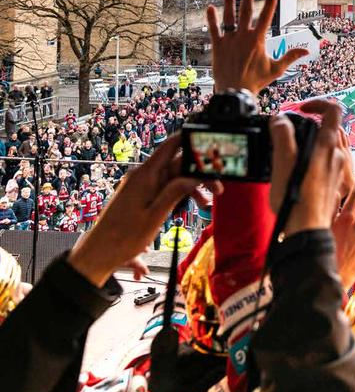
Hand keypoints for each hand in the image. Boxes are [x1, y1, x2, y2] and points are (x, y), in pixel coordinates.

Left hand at [68, 136, 210, 286]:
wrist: (100, 251)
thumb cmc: (123, 237)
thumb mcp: (154, 216)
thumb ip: (174, 193)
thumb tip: (193, 177)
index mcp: (145, 176)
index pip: (171, 146)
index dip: (190, 140)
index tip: (210, 142)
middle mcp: (144, 176)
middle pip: (178, 165)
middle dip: (200, 173)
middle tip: (218, 188)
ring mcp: (143, 185)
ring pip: (175, 178)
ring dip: (193, 187)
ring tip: (207, 203)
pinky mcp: (143, 195)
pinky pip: (167, 188)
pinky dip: (181, 194)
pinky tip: (192, 205)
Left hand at [205, 0, 308, 93]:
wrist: (235, 92)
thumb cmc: (256, 81)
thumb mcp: (276, 69)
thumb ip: (290, 57)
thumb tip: (307, 51)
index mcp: (258, 41)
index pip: (266, 18)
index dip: (270, 4)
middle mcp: (243, 37)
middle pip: (246, 12)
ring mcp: (229, 40)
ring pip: (228, 17)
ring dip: (228, 2)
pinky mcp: (217, 46)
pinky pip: (214, 30)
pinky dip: (212, 19)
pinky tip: (211, 7)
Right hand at [269, 100, 351, 236]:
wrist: (307, 231)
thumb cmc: (296, 200)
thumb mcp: (282, 162)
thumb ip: (282, 135)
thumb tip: (281, 120)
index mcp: (327, 147)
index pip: (334, 110)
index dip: (318, 103)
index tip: (302, 109)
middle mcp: (337, 157)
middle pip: (326, 130)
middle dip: (306, 128)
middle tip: (287, 137)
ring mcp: (338, 172)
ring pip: (324, 149)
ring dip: (307, 147)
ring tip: (288, 158)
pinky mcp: (333, 185)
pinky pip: (324, 165)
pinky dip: (310, 163)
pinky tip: (295, 175)